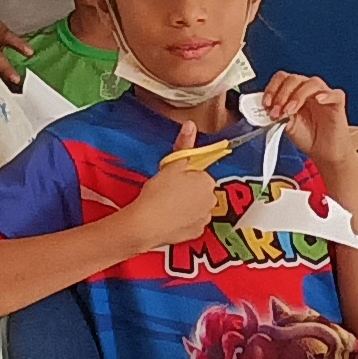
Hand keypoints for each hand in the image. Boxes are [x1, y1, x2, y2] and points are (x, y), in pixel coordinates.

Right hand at [116, 123, 221, 248]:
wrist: (146, 224)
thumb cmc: (158, 192)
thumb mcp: (171, 164)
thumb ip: (184, 145)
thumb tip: (191, 124)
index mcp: (207, 181)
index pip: (200, 174)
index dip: (185, 175)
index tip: (172, 178)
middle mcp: (211, 200)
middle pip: (200, 191)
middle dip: (188, 190)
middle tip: (167, 191)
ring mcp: (204, 219)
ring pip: (197, 207)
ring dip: (186, 206)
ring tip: (166, 206)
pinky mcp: (196, 234)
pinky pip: (191, 223)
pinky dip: (182, 221)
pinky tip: (168, 219)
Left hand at [256, 72, 357, 172]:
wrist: (323, 152)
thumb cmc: (307, 136)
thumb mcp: (285, 125)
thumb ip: (276, 114)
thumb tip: (265, 108)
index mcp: (294, 92)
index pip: (282, 79)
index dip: (272, 89)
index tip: (266, 104)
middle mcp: (308, 90)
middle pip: (294, 79)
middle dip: (281, 95)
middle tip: (277, 111)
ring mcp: (323, 94)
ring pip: (312, 83)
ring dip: (297, 96)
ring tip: (290, 111)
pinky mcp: (337, 103)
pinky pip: (334, 94)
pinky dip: (325, 95)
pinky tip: (318, 100)